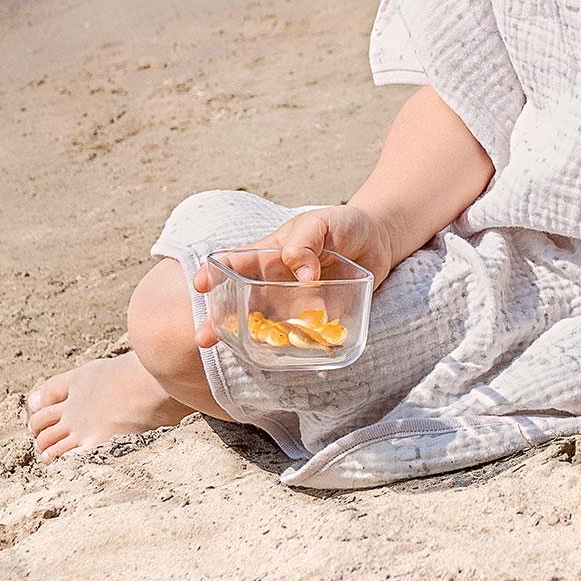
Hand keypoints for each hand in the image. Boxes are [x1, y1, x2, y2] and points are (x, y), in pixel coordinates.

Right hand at [191, 205, 392, 347]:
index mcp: (271, 254)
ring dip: (247, 339)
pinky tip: (281, 358)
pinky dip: (290, 348)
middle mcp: (275, 282)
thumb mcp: (322, 222)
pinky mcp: (316, 319)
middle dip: (218, 318)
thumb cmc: (344, 226)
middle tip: (205, 335)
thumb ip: (305, 242)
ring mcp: (294, 303)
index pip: (236, 262)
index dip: (214, 272)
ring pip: (264, 325)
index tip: (201, 284)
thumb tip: (302, 274)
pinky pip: (299, 336)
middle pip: (239, 302)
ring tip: (233, 351)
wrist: (379, 241)